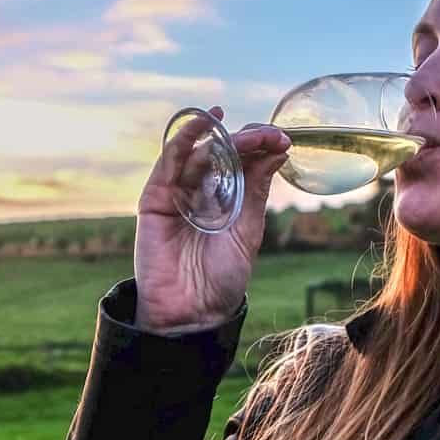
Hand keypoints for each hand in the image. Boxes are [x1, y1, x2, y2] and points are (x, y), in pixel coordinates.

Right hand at [133, 107, 290, 333]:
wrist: (192, 313)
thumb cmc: (222, 279)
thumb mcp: (248, 230)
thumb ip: (257, 190)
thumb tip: (278, 150)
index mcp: (227, 199)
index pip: (243, 161)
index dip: (261, 146)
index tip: (284, 141)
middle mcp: (202, 191)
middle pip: (222, 152)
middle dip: (248, 140)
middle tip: (271, 137)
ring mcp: (178, 192)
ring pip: (198, 152)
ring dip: (222, 137)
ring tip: (248, 135)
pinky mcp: (154, 198)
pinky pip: (168, 162)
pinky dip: (184, 139)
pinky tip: (204, 125)